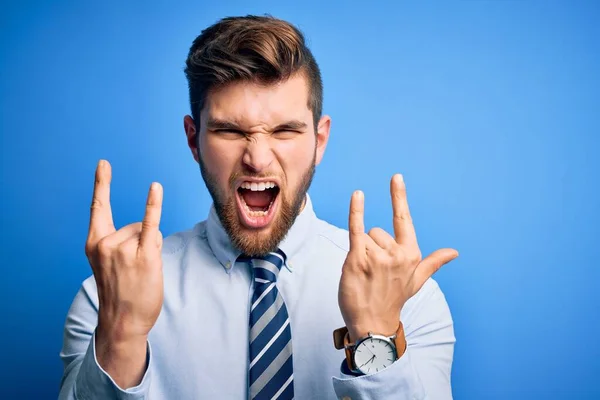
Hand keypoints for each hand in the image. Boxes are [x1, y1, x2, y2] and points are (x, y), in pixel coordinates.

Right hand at [84, 160, 163, 386]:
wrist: (122, 322)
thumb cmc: (120, 294)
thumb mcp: (109, 265)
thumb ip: (120, 243)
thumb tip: (147, 227)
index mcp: (94, 244)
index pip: (98, 208)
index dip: (101, 184)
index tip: (104, 163)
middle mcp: (106, 243)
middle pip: (137, 225)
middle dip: (143, 243)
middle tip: (135, 270)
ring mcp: (124, 249)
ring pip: (149, 233)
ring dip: (153, 249)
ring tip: (142, 273)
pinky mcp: (144, 256)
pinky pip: (151, 225)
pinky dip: (154, 205)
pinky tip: (155, 188)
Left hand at [338, 174, 457, 341]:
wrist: (373, 322)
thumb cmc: (393, 299)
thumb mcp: (417, 280)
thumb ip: (433, 262)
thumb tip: (454, 252)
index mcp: (411, 254)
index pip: (404, 219)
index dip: (399, 197)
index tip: (396, 176)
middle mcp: (397, 254)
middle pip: (377, 232)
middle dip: (372, 247)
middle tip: (374, 272)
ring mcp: (378, 257)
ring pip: (365, 237)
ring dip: (362, 253)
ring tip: (365, 274)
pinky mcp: (358, 260)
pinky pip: (356, 229)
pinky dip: (356, 212)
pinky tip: (358, 195)